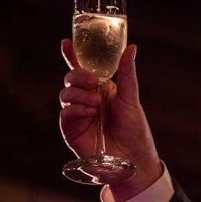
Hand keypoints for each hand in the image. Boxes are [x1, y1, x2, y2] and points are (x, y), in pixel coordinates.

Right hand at [59, 39, 161, 200]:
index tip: (66, 42)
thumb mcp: (131, 98)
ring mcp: (78, 115)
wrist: (133, 158)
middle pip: (70, 79)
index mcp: (101, 90)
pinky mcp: (71, 130)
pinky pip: (65, 113)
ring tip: (96, 104)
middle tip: (92, 81)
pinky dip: (76, 109)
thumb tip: (131, 47)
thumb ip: (127, 73)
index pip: (83, 69)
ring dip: (79, 94)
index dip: (72, 56)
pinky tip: (89, 112)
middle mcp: (87, 100)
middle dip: (78, 76)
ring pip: (65, 94)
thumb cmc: (135, 130)